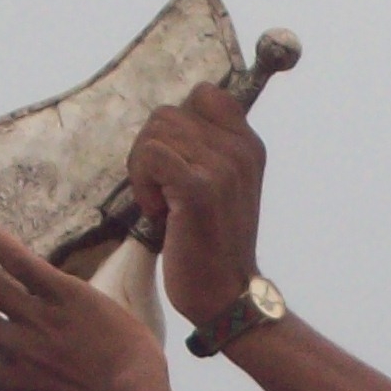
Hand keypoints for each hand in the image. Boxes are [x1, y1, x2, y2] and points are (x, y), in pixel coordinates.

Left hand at [127, 83, 266, 329]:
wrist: (226, 295)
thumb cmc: (212, 245)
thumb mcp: (220, 187)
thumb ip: (205, 151)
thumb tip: (165, 123)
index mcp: (248, 145)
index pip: (203, 95)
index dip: (175, 126)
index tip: (177, 164)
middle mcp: (240, 149)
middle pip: (167, 114)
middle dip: (151, 152)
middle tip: (164, 193)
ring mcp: (221, 167)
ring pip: (154, 131)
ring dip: (144, 170)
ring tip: (164, 205)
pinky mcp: (198, 188)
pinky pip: (149, 155)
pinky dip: (142, 184)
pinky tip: (159, 213)